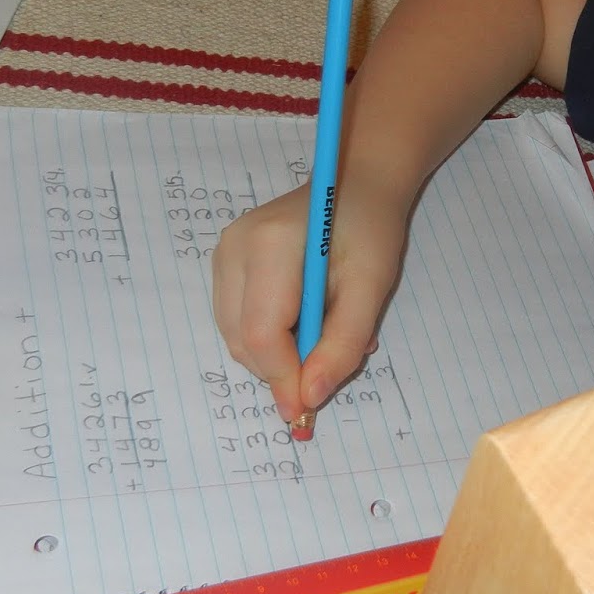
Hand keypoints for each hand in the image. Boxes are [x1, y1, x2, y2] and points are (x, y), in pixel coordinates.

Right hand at [212, 171, 408, 422]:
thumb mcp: (372, 287)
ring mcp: (222, 256)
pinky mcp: (223, 265)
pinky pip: (238, 323)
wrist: (357, 182)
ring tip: (326, 330)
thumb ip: (342, 343)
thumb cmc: (370, 229)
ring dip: (279, 354)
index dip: (283, 379)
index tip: (308, 410)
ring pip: (236, 338)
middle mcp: (232, 249)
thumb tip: (310, 397)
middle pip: (243, 341)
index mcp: (269, 245)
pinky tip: (305, 318)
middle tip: (334, 359)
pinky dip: (271, 337)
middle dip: (284, 368)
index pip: (262, 333)